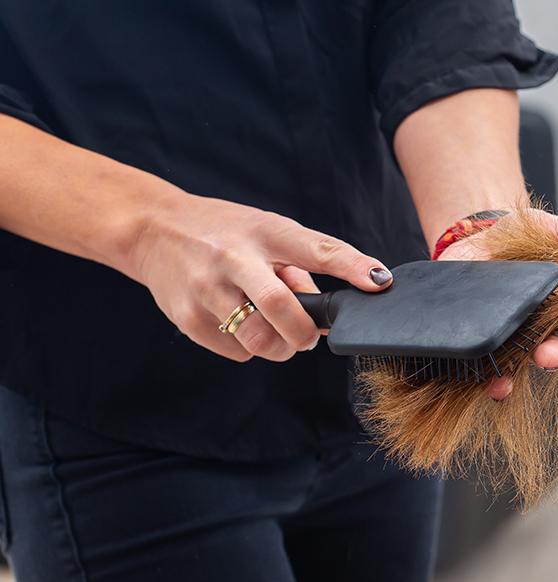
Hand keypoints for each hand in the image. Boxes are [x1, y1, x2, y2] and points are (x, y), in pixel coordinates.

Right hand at [127, 193, 393, 361]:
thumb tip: (325, 316)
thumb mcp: (267, 232)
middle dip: (304, 333)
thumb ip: (302, 267)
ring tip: (272, 327)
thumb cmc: (225, 232)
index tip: (380, 282)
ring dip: (279, 347)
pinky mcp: (187, 317)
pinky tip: (240, 324)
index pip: (317, 249)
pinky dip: (249, 347)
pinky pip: (236, 351)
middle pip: (281, 307)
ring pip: (259, 340)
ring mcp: (206, 289)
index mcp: (265, 232)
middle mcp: (234, 258)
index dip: (352, 267)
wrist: (152, 229)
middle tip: (308, 336)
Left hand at [437, 209, 557, 398]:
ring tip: (503, 384)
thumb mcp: (557, 230)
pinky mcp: (477, 341)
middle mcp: (540, 330)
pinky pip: (477, 366)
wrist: (476, 238)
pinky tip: (477, 382)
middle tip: (551, 358)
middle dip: (552, 356)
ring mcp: (508, 339)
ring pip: (512, 366)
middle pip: (551, 349)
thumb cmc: (525, 240)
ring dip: (510, 376)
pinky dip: (476, 377)